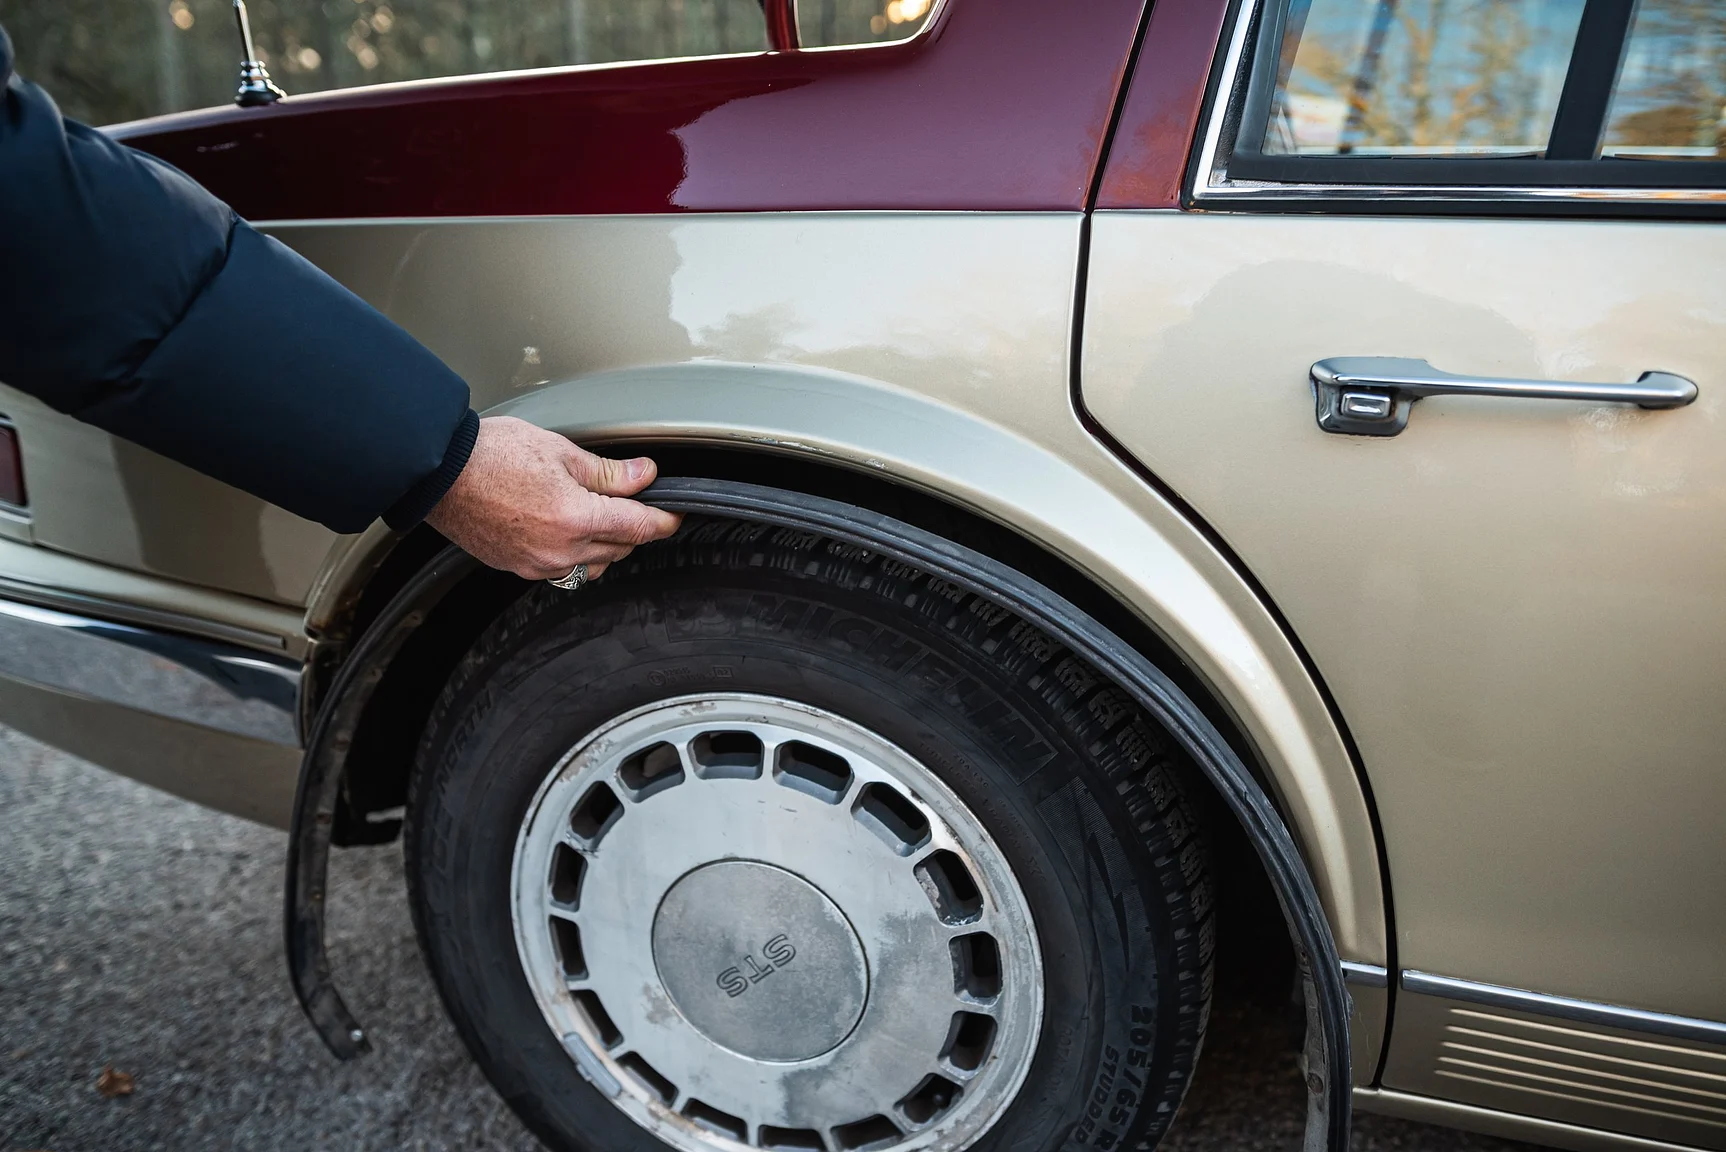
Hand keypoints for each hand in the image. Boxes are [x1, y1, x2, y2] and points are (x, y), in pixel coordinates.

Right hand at [424, 416, 681, 580]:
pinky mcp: (516, 567)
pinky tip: (565, 529)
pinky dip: (574, 553)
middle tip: (629, 501)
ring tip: (597, 514)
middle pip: (619, 548)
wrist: (438, 473)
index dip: (663, 521)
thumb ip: (608, 472)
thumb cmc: (491, 455)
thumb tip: (644, 476)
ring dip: (604, 544)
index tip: (673, 515)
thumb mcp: (561, 452)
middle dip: (631, 526)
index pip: (639, 528)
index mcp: (576, 519)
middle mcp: (559, 551)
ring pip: (592, 564)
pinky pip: (561, 569)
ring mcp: (537, 564)